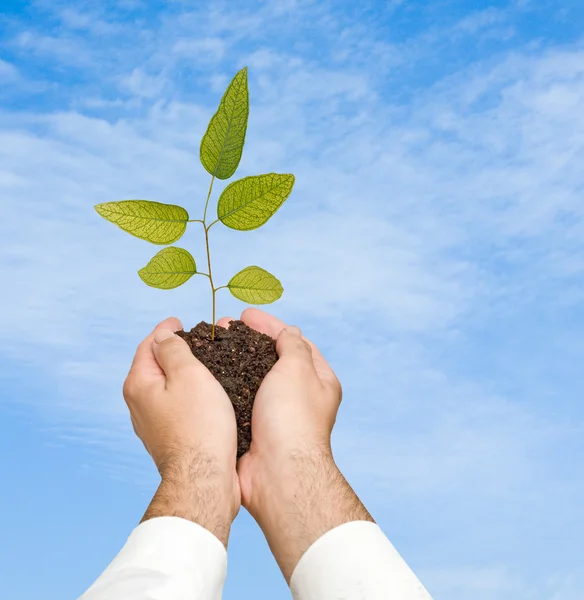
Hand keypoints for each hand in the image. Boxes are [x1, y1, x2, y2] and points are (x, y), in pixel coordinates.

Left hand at [123, 317, 239, 544]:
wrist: (204, 478)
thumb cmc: (200, 425)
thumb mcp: (189, 375)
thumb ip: (173, 350)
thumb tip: (162, 336)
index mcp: (139, 384)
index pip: (149, 345)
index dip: (165, 330)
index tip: (180, 321)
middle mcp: (139, 404)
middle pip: (155, 366)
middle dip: (173, 350)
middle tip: (197, 340)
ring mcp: (152, 423)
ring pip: (166, 387)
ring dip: (182, 373)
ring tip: (204, 364)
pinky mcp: (169, 437)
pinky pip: (176, 405)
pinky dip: (187, 393)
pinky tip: (205, 395)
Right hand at [218, 308, 341, 498]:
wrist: (277, 473)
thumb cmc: (292, 418)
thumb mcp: (297, 369)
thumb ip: (292, 346)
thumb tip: (289, 332)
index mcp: (318, 380)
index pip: (294, 342)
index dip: (270, 325)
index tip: (246, 315)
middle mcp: (298, 396)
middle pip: (271, 359)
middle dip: (247, 340)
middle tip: (223, 328)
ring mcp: (275, 413)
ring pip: (251, 378)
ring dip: (232, 360)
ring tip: (210, 346)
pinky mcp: (253, 427)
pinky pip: (238, 398)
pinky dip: (224, 384)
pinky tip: (207, 374)